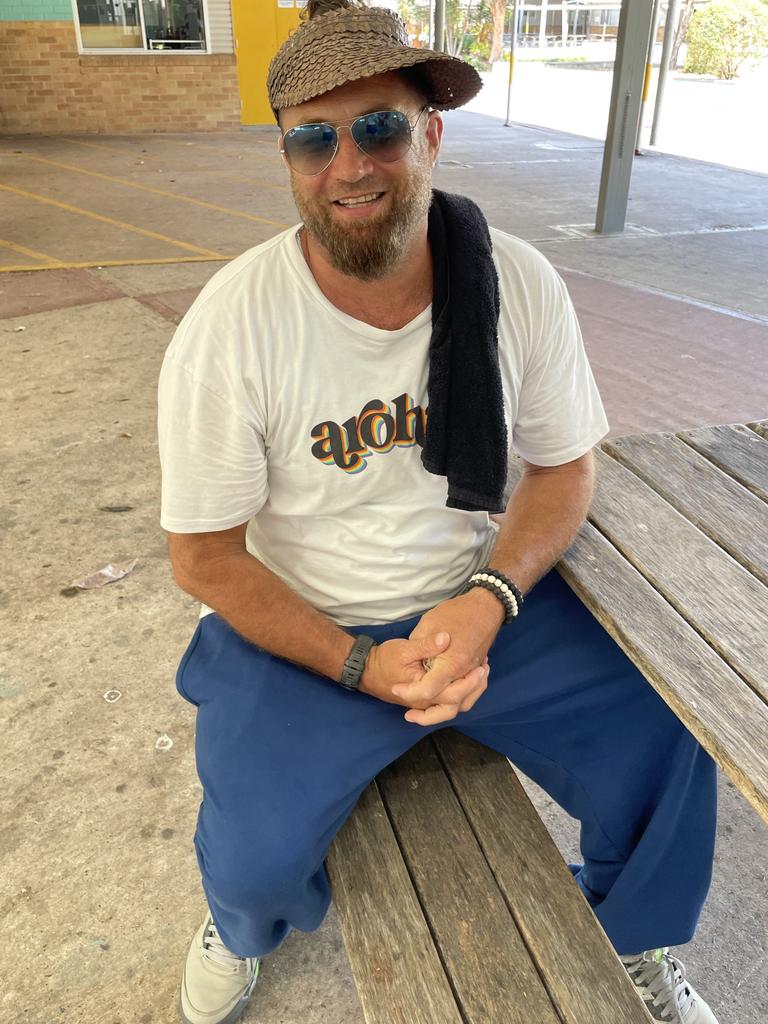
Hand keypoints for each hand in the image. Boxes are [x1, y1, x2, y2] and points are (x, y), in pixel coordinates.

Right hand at [360, 633, 486, 723]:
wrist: (367, 671)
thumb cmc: (384, 660)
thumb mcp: (404, 649)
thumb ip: (426, 645)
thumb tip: (446, 637)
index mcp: (423, 693)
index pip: (453, 695)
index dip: (469, 682)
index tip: (480, 666)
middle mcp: (426, 702)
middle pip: (459, 704)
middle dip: (475, 688)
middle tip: (485, 668)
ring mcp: (426, 703)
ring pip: (455, 706)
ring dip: (471, 691)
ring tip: (481, 671)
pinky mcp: (425, 698)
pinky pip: (449, 701)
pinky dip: (462, 691)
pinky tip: (469, 676)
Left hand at [390, 589, 503, 725]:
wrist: (486, 605)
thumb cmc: (457, 612)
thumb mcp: (429, 623)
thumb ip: (421, 647)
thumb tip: (414, 664)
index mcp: (451, 664)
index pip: (428, 690)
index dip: (410, 693)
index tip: (396, 689)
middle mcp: (464, 673)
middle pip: (448, 706)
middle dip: (427, 716)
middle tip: (408, 715)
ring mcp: (473, 673)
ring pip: (462, 704)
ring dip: (442, 712)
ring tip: (422, 713)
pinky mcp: (476, 670)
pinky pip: (469, 694)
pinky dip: (456, 701)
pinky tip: (440, 699)